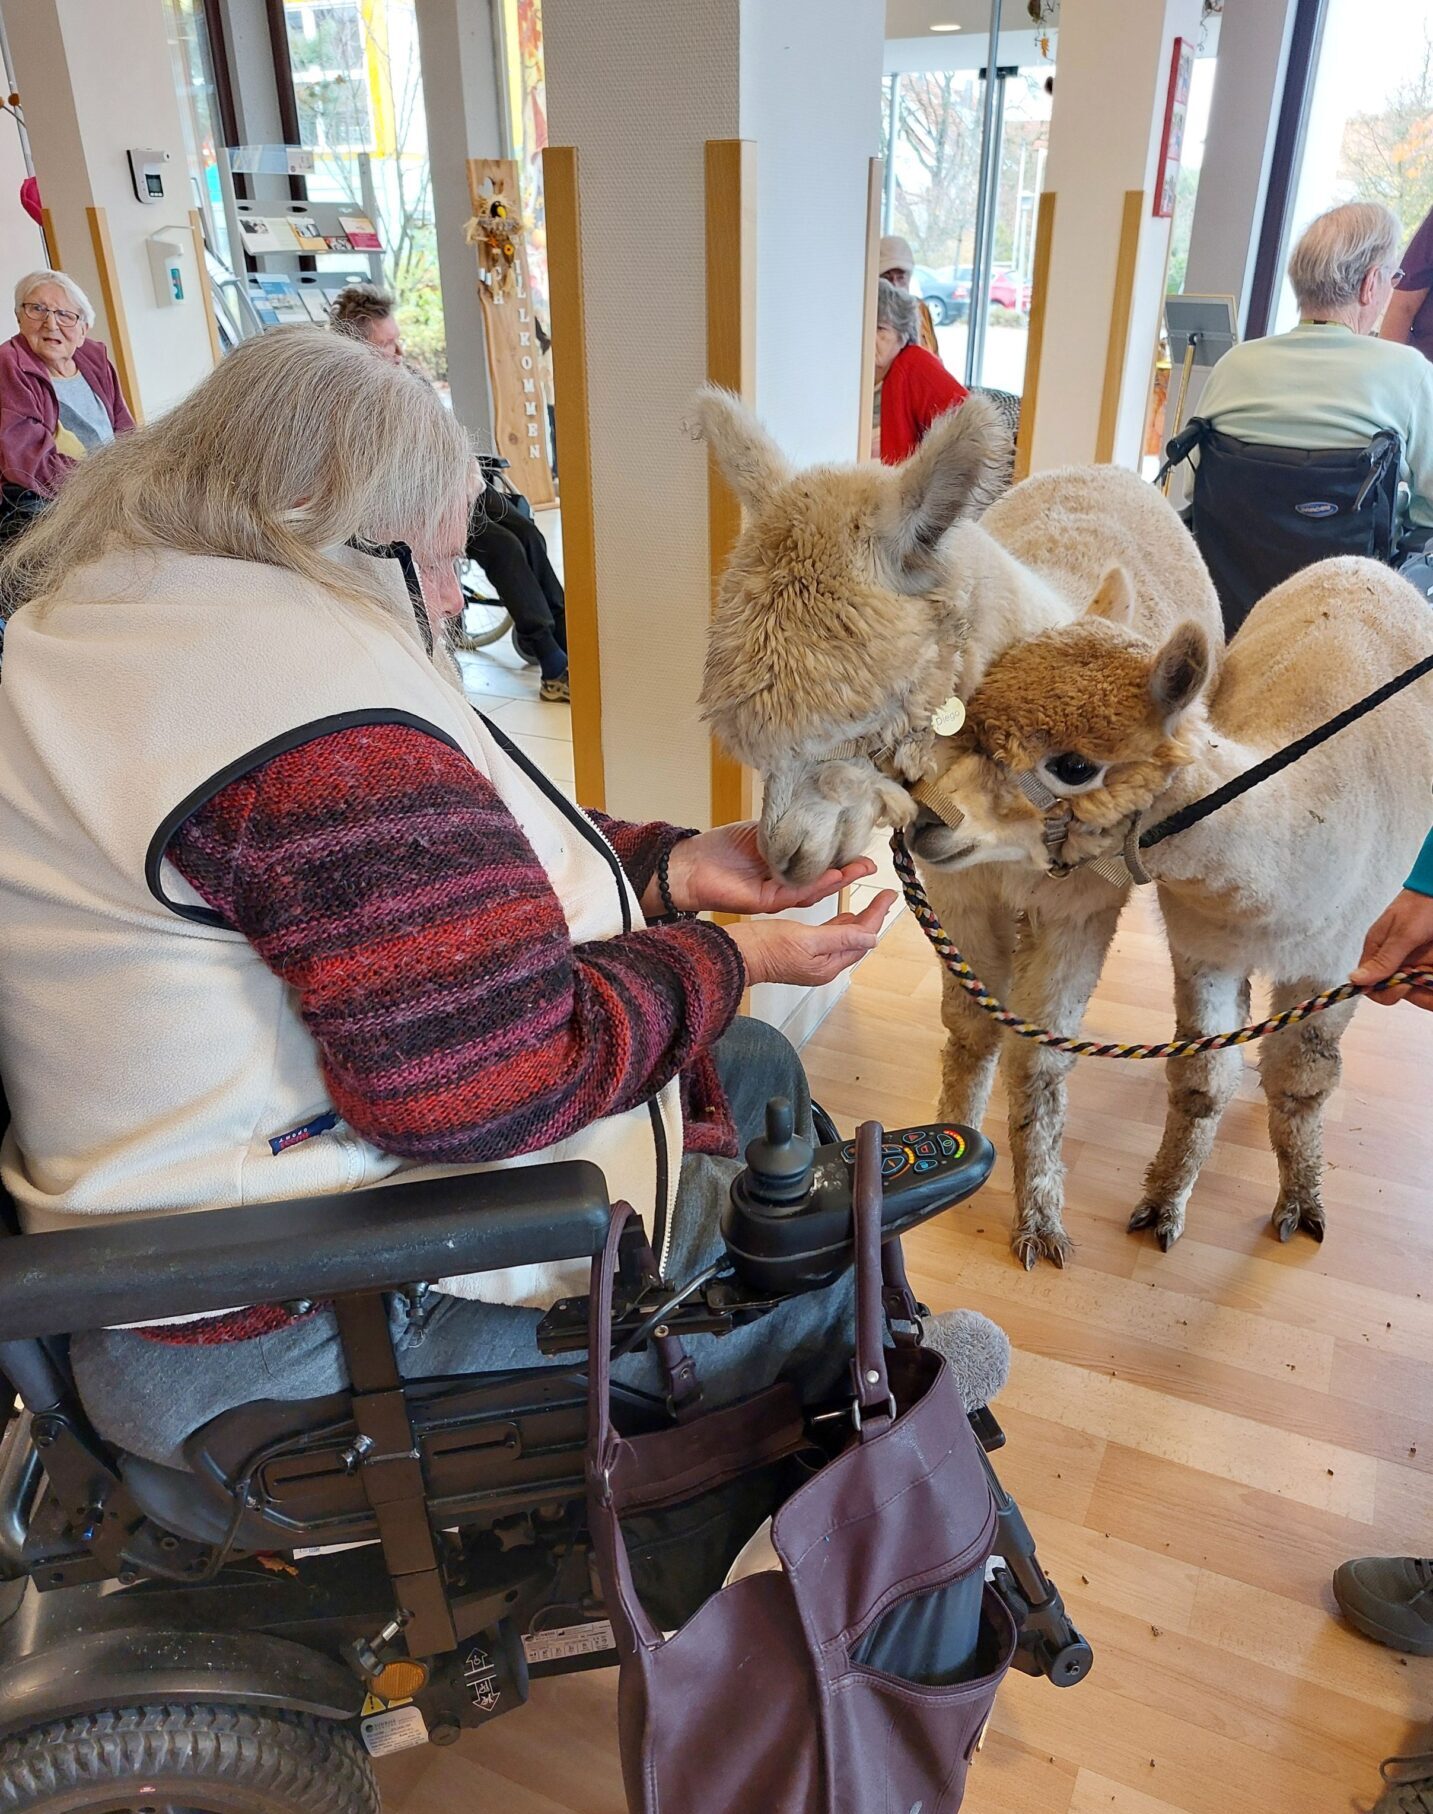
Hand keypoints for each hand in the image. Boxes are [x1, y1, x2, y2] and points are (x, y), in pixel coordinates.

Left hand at [663, 822, 874, 916]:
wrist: (693, 862)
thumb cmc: (722, 847)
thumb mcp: (766, 829)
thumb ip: (791, 828)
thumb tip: (818, 815)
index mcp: (787, 865)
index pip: (820, 863)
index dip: (842, 858)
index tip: (861, 847)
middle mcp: (786, 881)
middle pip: (823, 880)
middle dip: (848, 872)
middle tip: (870, 864)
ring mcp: (778, 893)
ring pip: (814, 889)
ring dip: (838, 880)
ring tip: (858, 869)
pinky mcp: (768, 901)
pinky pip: (796, 893)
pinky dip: (815, 884)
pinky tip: (832, 875)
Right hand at [727, 893, 895, 987]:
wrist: (735, 956)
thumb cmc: (765, 947)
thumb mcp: (806, 939)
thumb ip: (840, 937)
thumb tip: (872, 938)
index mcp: (828, 965)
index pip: (862, 938)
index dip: (876, 915)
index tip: (888, 896)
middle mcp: (823, 966)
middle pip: (856, 940)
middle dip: (872, 918)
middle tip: (884, 897)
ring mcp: (812, 961)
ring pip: (844, 939)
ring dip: (857, 922)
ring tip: (870, 905)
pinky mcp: (801, 954)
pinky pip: (829, 939)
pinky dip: (840, 926)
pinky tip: (842, 917)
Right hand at [1350, 888, 1432, 1009]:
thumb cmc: (1422, 906)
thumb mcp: (1404, 933)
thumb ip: (1384, 959)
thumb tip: (1354, 980)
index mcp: (1377, 952)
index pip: (1372, 986)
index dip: (1386, 991)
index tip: (1405, 984)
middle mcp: (1392, 961)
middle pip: (1396, 991)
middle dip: (1413, 991)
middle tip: (1427, 976)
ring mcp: (1411, 962)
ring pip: (1415, 990)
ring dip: (1427, 989)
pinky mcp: (1426, 963)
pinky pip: (1425, 983)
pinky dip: (1431, 984)